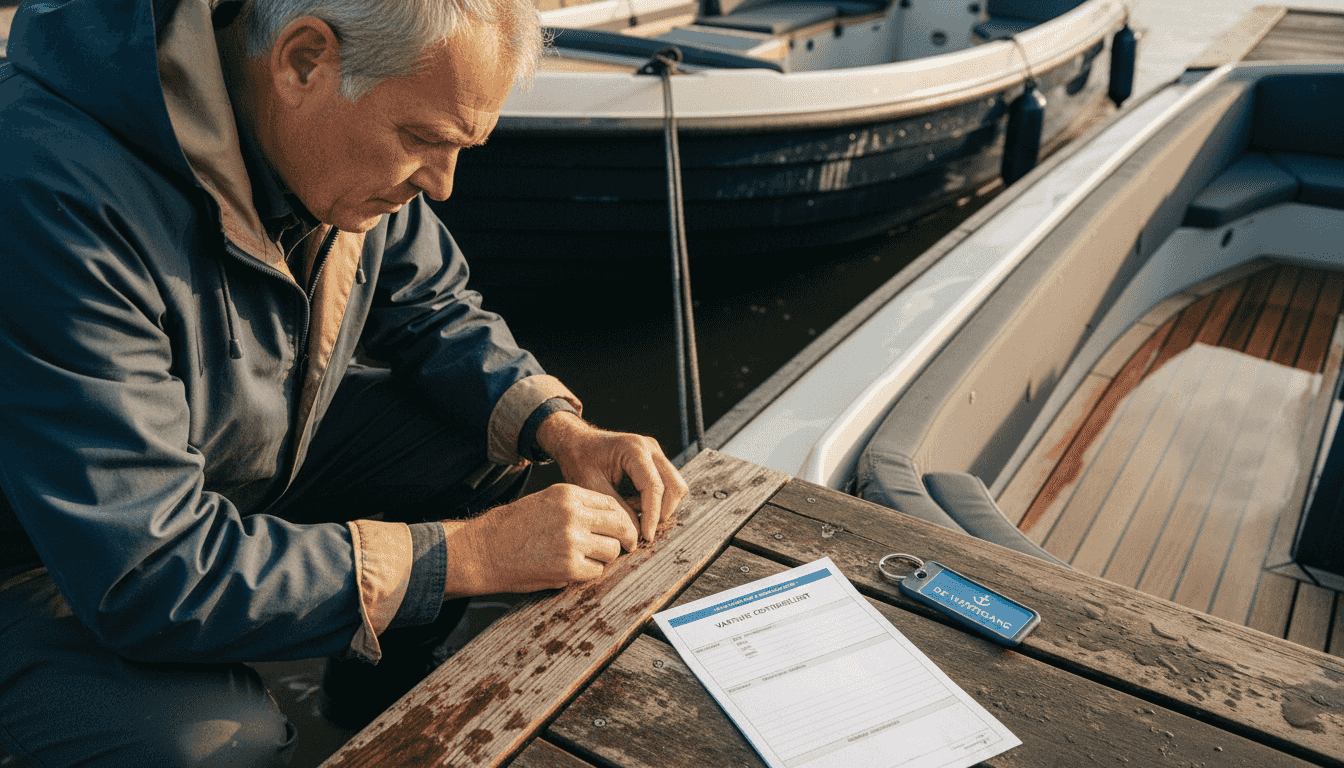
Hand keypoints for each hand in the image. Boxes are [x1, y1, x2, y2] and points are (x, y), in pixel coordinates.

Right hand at [441, 483, 637, 595]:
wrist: (483, 550)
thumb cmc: (511, 527)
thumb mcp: (545, 502)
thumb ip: (576, 508)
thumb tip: (610, 521)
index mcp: (568, 494)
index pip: (611, 504)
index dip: (621, 518)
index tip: (622, 529)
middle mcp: (573, 514)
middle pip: (620, 525)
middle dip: (626, 538)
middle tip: (625, 547)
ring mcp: (572, 541)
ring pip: (612, 550)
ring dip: (604, 557)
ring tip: (586, 559)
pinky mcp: (569, 567)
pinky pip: (596, 571)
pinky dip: (588, 573)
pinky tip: (572, 570)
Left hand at [536, 411, 687, 542]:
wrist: (577, 443)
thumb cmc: (579, 460)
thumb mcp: (590, 485)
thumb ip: (615, 507)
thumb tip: (636, 531)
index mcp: (634, 449)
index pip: (654, 486)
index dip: (653, 515)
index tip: (646, 536)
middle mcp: (650, 448)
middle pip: (675, 486)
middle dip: (663, 513)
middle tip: (643, 530)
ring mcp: (656, 454)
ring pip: (676, 488)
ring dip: (661, 508)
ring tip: (634, 514)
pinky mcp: (656, 463)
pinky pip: (668, 487)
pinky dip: (657, 503)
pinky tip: (634, 506)